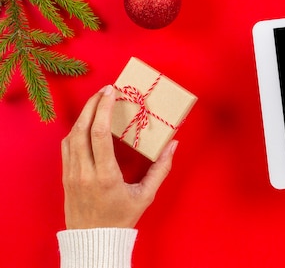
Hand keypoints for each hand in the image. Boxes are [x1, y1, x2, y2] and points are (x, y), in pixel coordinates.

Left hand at [61, 85, 176, 228]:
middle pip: (82, 128)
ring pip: (71, 136)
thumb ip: (161, 169)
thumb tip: (174, 145)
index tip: (111, 92)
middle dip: (92, 104)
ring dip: (83, 115)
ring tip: (96, 102)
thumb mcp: (146, 195)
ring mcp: (71, 174)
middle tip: (105, 89)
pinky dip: (76, 130)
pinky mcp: (66, 177)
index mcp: (105, 175)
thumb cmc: (121, 218)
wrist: (94, 240)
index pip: (98, 133)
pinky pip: (67, 147)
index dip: (103, 108)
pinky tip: (86, 124)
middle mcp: (84, 172)